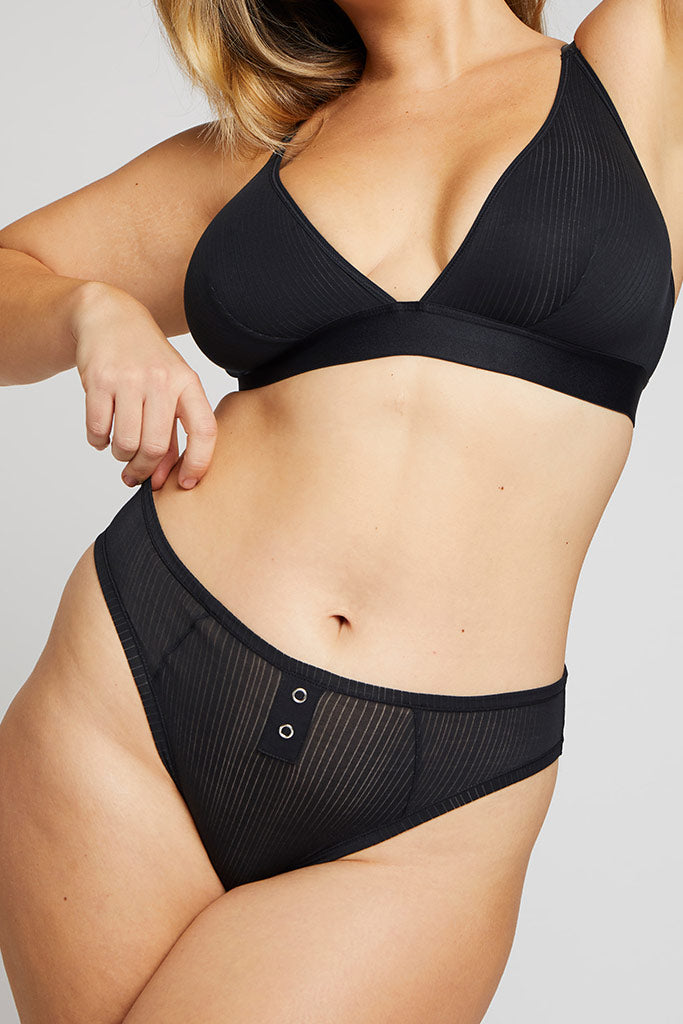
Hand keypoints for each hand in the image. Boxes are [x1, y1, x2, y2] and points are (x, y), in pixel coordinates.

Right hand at [72, 283, 216, 489]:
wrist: (110, 317)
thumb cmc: (145, 360)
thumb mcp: (169, 386)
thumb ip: (171, 430)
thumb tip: (163, 478)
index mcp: (187, 383)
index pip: (204, 430)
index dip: (198, 463)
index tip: (186, 485)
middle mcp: (161, 380)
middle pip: (156, 446)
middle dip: (145, 469)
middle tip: (135, 475)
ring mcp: (130, 379)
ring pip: (127, 443)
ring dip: (121, 456)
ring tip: (120, 449)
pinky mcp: (99, 380)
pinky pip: (98, 430)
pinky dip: (98, 442)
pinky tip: (101, 436)